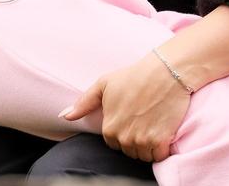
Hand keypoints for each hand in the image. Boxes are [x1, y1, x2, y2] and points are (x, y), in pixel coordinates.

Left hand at [61, 52, 190, 162]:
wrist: (164, 73)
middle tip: (141, 120)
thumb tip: (64, 116)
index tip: (129, 118)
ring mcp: (143, 141)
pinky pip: (159, 156)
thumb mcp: (103, 85)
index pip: (112, 144)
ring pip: (143, 156)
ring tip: (151, 124)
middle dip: (134, 140)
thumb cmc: (133, 77)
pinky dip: (161, 148)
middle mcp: (124, 138)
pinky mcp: (161, 141)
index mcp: (109, 128)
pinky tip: (161, 131)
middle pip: (128, 152)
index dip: (121, 132)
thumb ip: (84, 103)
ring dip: (148, 146)